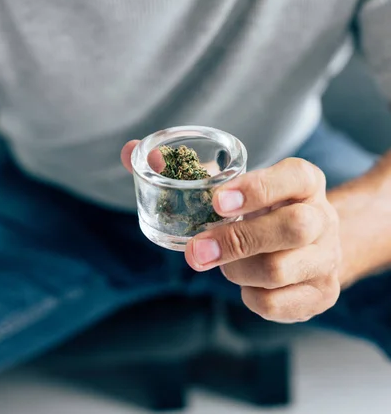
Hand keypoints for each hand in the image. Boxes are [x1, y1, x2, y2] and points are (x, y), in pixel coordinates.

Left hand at [122, 143, 340, 322]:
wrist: (311, 244)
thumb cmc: (262, 209)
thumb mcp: (236, 185)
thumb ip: (185, 169)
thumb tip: (127, 151)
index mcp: (305, 181)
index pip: (294, 177)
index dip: (257, 188)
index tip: (217, 201)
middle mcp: (323, 217)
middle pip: (292, 227)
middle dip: (238, 240)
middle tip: (198, 250)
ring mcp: (327, 257)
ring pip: (279, 270)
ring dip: (236, 269)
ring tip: (220, 261)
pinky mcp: (323, 293)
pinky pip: (277, 303)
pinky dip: (249, 296)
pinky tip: (245, 283)